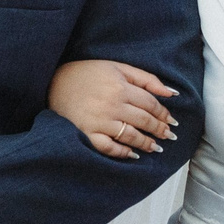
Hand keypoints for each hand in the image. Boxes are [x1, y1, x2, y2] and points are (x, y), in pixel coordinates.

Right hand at [48, 60, 176, 159]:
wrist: (52, 81)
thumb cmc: (87, 74)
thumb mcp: (116, 67)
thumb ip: (145, 78)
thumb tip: (171, 92)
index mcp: (120, 86)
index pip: (150, 104)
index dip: (163, 113)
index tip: (171, 120)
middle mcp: (112, 105)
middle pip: (144, 121)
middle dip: (159, 129)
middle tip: (168, 135)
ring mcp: (99, 121)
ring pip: (130, 136)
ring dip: (146, 143)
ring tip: (156, 147)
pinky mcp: (86, 133)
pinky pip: (109, 148)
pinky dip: (122, 153)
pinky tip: (133, 155)